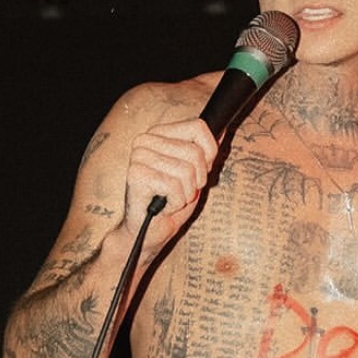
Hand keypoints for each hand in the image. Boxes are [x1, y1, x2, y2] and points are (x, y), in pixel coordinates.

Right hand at [123, 117, 219, 241]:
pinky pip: (174, 187)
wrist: (149, 230)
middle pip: (195, 152)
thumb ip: (205, 152)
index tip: (199, 171)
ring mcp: (139, 156)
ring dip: (186, 193)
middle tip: (182, 190)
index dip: (209, 153)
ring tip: (172, 198)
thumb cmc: (171, 200)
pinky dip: (176, 202)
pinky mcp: (136, 175)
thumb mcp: (195, 173)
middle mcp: (145, 140)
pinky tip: (164, 204)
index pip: (199, 127)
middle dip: (197, 179)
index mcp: (159, 133)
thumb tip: (221, 131)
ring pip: (186, 171)